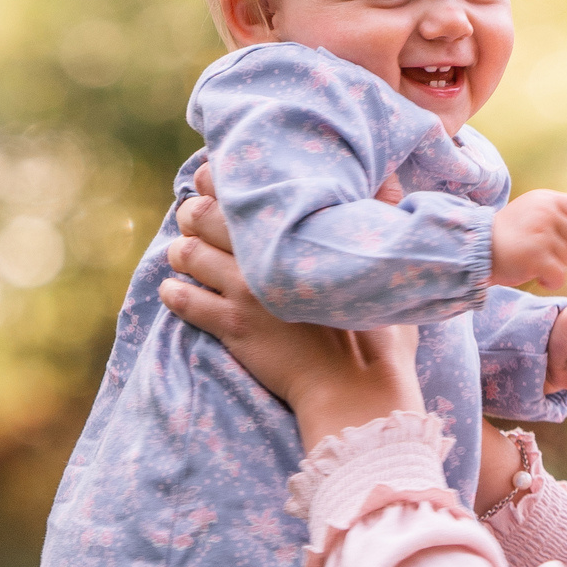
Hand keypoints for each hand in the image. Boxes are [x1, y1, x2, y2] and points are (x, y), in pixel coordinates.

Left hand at [160, 203, 421, 448]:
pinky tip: (175, 290)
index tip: (216, 180)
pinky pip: (184, 301)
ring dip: (181, 251)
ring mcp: (244, 291)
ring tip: (185, 254)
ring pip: (188, 254)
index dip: (220, 180)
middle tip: (194, 216)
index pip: (243, 190)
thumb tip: (392, 181)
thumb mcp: (386, 262)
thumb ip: (381, 213)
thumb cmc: (379, 329)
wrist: (356, 386)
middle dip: (193, 213)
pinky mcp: (232, 327)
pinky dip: (174, 292)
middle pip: (203, 215)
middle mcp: (265, 255)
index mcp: (297, 232)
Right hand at [489, 189, 566, 290]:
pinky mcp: (536, 256)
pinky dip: (552, 282)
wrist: (477, 248)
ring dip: (557, 267)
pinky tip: (539, 278)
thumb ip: (557, 213)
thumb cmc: (508, 234)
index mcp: (547, 199)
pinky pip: (560, 275)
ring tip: (536, 264)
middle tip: (547, 256)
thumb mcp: (532, 210)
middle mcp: (546, 212)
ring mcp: (542, 234)